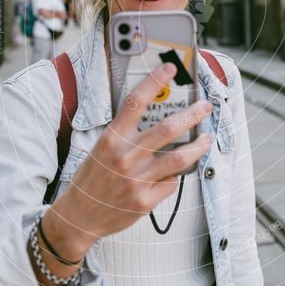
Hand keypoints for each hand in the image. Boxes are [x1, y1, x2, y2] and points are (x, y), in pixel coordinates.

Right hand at [44, 62, 211, 255]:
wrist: (78, 215)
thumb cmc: (92, 179)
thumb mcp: (102, 148)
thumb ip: (127, 134)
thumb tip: (159, 117)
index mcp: (112, 139)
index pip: (136, 103)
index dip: (154, 82)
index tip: (170, 69)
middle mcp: (125, 157)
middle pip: (167, 129)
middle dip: (192, 115)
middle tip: (204, 107)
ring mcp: (136, 180)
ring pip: (178, 158)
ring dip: (197, 146)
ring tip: (206, 138)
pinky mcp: (145, 201)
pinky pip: (171, 182)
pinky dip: (175, 175)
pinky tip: (174, 173)